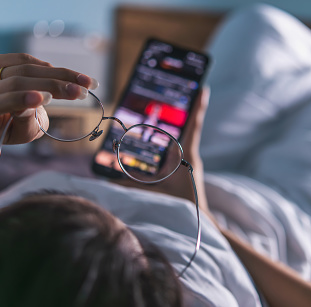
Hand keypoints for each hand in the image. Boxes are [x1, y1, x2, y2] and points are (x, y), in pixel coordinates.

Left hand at [0, 53, 95, 145]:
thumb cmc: (9, 130)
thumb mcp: (20, 135)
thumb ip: (25, 121)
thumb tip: (38, 97)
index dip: (18, 100)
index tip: (45, 98)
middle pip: (15, 82)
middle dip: (53, 85)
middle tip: (82, 92)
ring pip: (23, 68)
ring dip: (58, 73)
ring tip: (84, 82)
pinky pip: (23, 59)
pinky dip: (48, 67)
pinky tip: (67, 75)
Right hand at [115, 87, 210, 213]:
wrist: (197, 223)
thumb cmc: (177, 208)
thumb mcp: (151, 194)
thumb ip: (127, 185)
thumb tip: (106, 176)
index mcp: (186, 156)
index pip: (193, 126)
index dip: (198, 107)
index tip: (204, 88)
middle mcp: (190, 155)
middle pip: (190, 126)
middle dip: (189, 107)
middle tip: (188, 88)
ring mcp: (190, 161)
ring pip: (186, 135)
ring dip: (183, 121)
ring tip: (179, 103)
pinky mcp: (187, 168)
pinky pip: (182, 147)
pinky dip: (176, 137)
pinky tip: (168, 134)